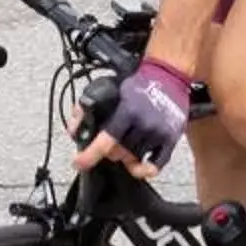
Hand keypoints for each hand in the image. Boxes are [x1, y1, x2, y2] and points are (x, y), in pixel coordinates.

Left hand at [71, 56, 192, 177]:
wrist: (168, 75)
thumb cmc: (138, 83)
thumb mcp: (108, 88)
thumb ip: (86, 108)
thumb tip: (74, 130)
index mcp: (129, 110)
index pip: (106, 142)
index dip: (90, 155)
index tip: (79, 163)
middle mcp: (145, 124)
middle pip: (118, 153)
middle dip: (108, 151)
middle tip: (107, 143)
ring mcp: (159, 133)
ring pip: (133, 159)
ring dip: (124, 157)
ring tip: (122, 146)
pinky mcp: (171, 139)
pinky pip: (156, 165)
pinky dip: (144, 170)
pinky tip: (137, 167)